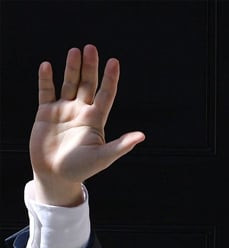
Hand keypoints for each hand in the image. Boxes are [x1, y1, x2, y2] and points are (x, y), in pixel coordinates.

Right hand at [29, 44, 144, 205]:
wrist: (56, 176)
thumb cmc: (81, 169)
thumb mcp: (103, 157)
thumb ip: (121, 145)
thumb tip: (142, 136)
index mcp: (96, 120)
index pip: (106, 94)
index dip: (110, 79)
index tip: (114, 62)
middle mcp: (81, 112)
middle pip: (88, 84)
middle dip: (90, 67)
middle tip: (92, 48)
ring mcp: (63, 111)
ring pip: (69, 84)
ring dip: (72, 68)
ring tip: (75, 51)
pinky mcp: (45, 114)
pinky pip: (46, 92)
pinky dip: (46, 80)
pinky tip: (48, 66)